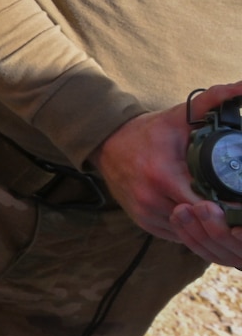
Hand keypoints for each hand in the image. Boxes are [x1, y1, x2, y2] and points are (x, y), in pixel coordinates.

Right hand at [95, 78, 241, 266]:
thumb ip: (213, 101)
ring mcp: (145, 213)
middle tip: (239, 214)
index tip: (241, 202)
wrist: (107, 144)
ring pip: (190, 233)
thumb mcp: (180, 116)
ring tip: (226, 218)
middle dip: (223, 221)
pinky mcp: (142, 222)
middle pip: (200, 224)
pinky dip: (193, 229)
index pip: (209, 206)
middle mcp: (151, 199)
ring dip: (208, 228)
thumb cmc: (150, 131)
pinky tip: (205, 220)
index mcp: (163, 175)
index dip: (230, 210)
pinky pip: (177, 234)